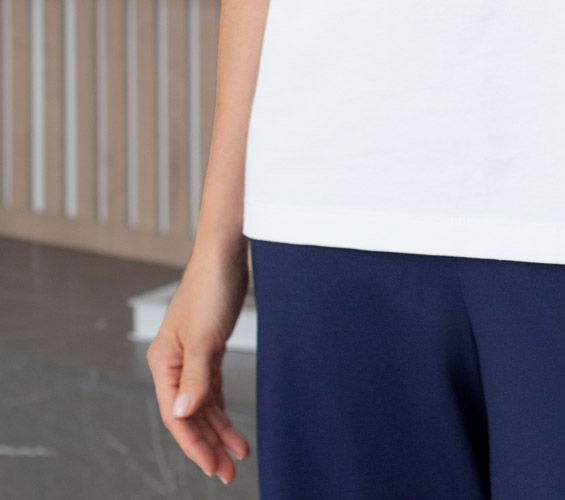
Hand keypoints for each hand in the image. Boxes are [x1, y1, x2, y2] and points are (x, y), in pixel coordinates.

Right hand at [146, 240, 252, 483]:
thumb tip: (183, 417)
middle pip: (189, 416)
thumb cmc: (211, 288)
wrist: (226, 253)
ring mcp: (191, 357)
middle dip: (208, 445)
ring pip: (203, 405)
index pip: (177, 416)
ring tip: (239, 454)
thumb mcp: (205, 337)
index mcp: (163, 363)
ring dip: (219, 430)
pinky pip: (212, 389)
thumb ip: (195, 378)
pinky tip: (232, 426)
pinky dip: (222, 408)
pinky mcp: (208, 349)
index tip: (213, 468)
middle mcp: (173, 364)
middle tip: (228, 473)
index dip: (194, 446)